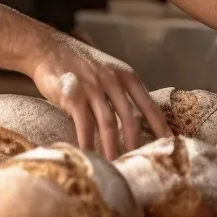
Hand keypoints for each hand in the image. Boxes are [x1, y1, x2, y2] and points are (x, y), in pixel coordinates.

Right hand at [29, 32, 169, 158]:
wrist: (46, 47)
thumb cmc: (78, 64)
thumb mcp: (107, 71)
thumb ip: (121, 92)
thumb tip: (136, 123)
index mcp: (126, 75)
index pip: (149, 105)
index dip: (160, 127)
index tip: (171, 146)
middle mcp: (112, 80)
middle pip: (131, 118)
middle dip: (137, 145)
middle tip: (141, 166)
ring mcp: (93, 86)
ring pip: (108, 124)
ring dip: (113, 149)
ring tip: (116, 168)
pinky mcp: (73, 94)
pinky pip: (84, 124)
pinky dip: (88, 143)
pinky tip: (89, 157)